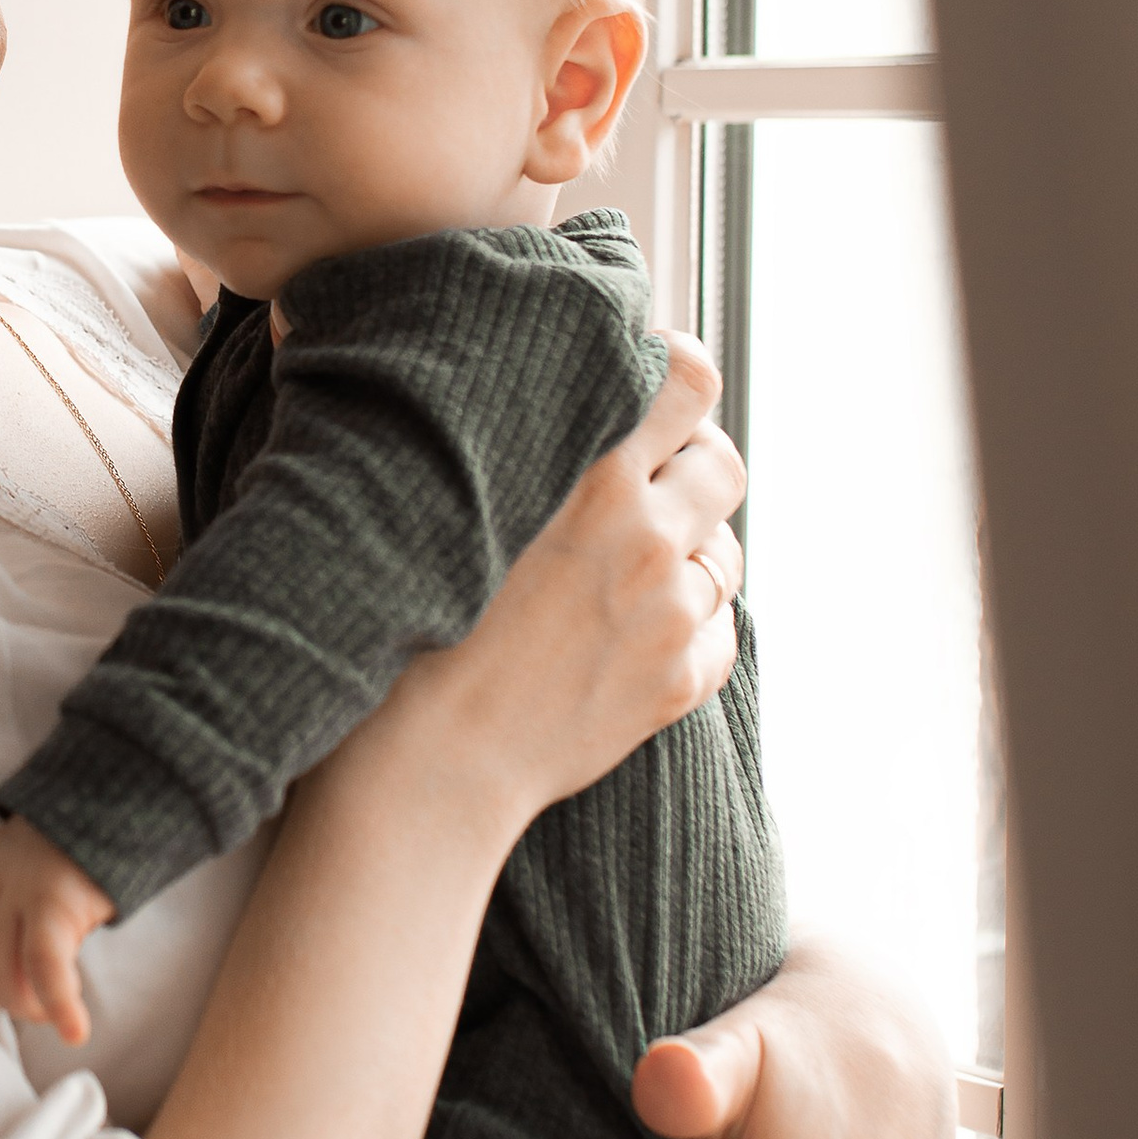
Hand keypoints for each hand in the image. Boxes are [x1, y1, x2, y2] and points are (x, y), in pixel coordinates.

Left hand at [0, 818, 114, 1048]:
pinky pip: (44, 965)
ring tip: (46, 1015)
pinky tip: (75, 1030)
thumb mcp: (21, 879)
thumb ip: (0, 917)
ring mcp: (15, 890)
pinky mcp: (54, 900)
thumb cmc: (74, 856)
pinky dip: (57, 1005)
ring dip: (20, 1006)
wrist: (118, 802)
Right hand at [380, 329, 746, 835]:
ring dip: (688, 554)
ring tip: (622, 576)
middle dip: (693, 465)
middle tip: (648, 484)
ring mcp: (670, 614)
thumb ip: (520, 450)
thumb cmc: (413, 630)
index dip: (680, 373)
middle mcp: (646, 538)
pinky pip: (719, 629)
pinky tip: (628, 635)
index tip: (660, 378)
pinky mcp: (680, 681)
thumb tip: (545, 401)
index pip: (688, 383)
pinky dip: (687, 626)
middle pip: (724, 465)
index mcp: (591, 479)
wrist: (429, 765)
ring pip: (723, 555)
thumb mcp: (457, 507)